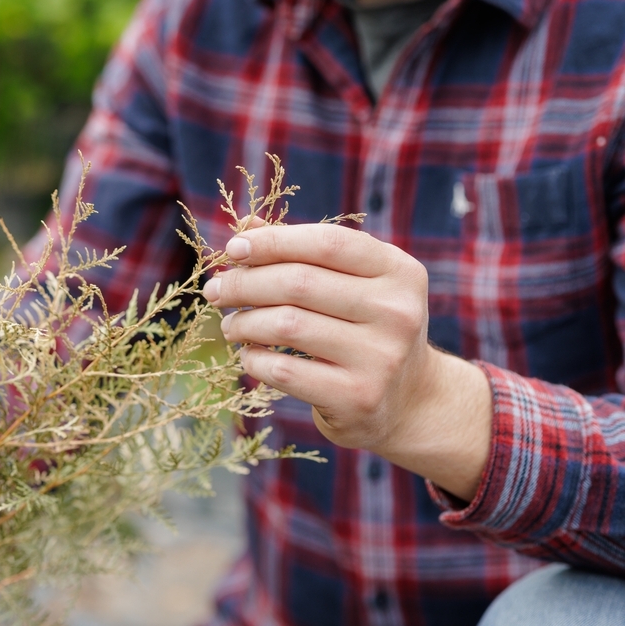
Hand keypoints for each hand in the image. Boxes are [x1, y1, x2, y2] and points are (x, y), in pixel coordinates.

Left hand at [203, 221, 491, 499]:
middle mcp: (397, 311)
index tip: (233, 249)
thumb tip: (246, 224)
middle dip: (245, 283)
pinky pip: (283, 370)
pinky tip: (249, 355)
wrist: (408, 401)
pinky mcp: (357, 397)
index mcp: (399, 271)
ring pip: (286, 325)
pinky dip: (255, 359)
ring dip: (245, 322)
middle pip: (299, 283)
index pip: (326, 242)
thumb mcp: (351, 284)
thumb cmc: (365, 329)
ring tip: (230, 325)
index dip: (273, 241)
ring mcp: (381, 357)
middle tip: (216, 291)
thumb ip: (304, 253)